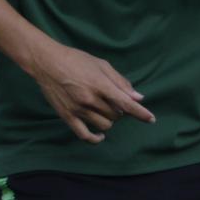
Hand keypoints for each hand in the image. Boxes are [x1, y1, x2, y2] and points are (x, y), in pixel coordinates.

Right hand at [26, 41, 155, 142]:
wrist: (48, 63)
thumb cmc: (77, 60)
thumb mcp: (101, 64)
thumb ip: (120, 82)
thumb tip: (138, 97)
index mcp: (100, 85)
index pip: (126, 103)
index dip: (141, 113)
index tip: (151, 119)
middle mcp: (90, 99)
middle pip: (116, 115)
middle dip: (120, 110)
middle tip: (114, 101)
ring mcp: (78, 110)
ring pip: (104, 125)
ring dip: (110, 120)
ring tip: (105, 110)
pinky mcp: (67, 116)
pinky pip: (84, 135)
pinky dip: (95, 138)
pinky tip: (101, 135)